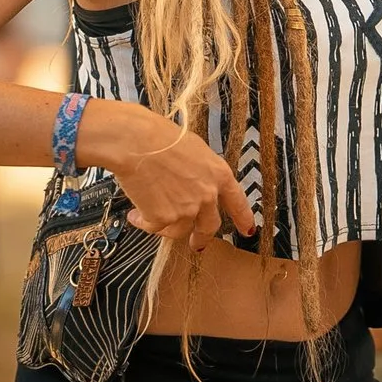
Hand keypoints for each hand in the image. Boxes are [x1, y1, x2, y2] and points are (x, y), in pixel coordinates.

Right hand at [83, 98, 256, 251]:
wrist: (137, 142)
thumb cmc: (159, 137)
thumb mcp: (193, 149)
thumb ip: (199, 172)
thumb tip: (192, 183)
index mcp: (218, 174)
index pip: (237, 202)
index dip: (243, 218)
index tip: (247, 230)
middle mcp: (207, 195)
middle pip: (209, 226)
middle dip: (202, 238)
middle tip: (197, 244)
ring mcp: (186, 210)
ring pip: (178, 230)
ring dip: (165, 227)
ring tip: (146, 214)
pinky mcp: (163, 218)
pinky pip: (154, 227)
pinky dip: (143, 222)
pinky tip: (134, 214)